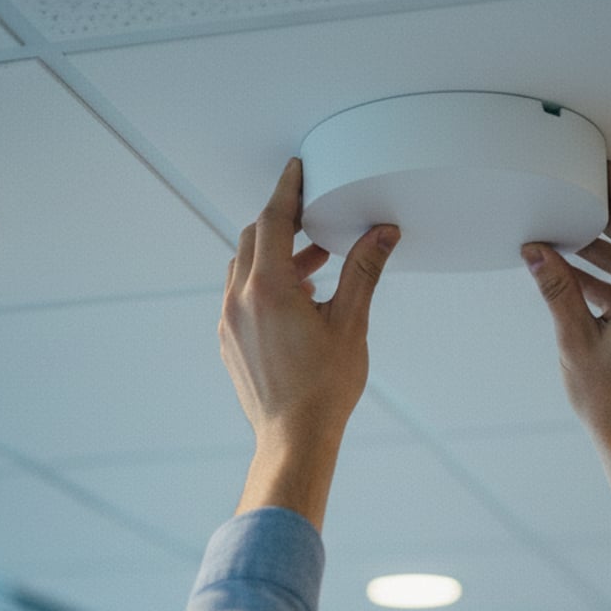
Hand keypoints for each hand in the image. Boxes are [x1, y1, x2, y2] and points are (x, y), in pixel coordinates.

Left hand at [222, 158, 398, 526]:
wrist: (293, 439)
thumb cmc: (323, 389)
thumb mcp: (351, 323)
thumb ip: (363, 271)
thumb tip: (382, 233)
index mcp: (268, 289)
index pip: (272, 220)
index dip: (286, 190)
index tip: (296, 170)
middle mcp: (239, 301)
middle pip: (253, 239)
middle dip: (282, 222)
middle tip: (314, 217)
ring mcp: (229, 322)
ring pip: (244, 267)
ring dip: (275, 255)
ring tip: (316, 264)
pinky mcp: (229, 341)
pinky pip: (240, 295)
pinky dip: (264, 283)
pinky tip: (298, 299)